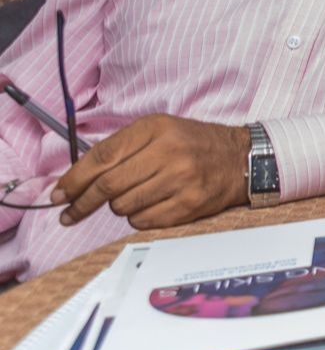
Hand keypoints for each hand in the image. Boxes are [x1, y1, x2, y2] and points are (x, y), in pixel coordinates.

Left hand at [51, 116, 250, 229]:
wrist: (241, 159)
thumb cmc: (193, 144)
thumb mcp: (159, 131)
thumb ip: (121, 148)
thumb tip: (76, 180)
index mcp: (156, 128)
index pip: (102, 157)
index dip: (74, 179)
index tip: (58, 195)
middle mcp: (169, 152)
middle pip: (108, 186)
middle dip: (82, 203)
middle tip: (70, 213)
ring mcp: (181, 180)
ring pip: (123, 206)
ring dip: (118, 206)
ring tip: (132, 197)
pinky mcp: (189, 205)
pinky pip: (143, 221)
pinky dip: (138, 217)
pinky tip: (149, 205)